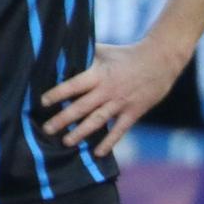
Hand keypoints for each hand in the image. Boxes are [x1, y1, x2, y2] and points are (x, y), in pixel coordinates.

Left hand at [42, 41, 179, 152]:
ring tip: (66, 142)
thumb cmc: (126, 54)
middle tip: (46, 129)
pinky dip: (109, 142)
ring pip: (97, 120)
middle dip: (63, 119)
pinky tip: (98, 153)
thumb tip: (59, 50)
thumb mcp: (103, 51)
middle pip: (81, 107)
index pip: (73, 86)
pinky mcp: (133, 112)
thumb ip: (83, 54)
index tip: (42, 102)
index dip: (57, 94)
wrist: (160, 61)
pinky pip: (119, 130)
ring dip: (81, 132)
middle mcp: (107, 91)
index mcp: (98, 74)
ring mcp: (121, 103)